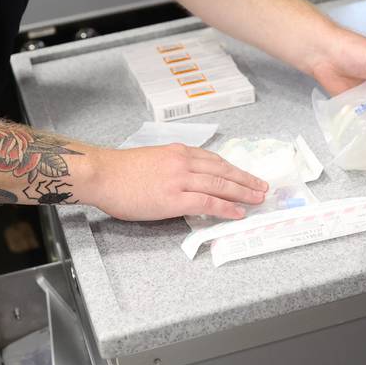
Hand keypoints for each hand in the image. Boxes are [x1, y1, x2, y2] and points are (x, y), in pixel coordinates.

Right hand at [80, 144, 268, 220]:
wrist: (103, 174)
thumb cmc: (120, 171)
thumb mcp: (152, 159)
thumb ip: (172, 167)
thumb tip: (187, 181)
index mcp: (178, 152)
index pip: (214, 160)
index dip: (233, 169)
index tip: (245, 176)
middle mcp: (183, 162)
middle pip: (222, 171)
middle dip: (245, 180)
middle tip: (261, 187)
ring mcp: (180, 180)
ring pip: (219, 185)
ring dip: (242, 193)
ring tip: (257, 199)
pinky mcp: (174, 199)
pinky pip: (207, 203)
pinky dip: (225, 207)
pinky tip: (237, 212)